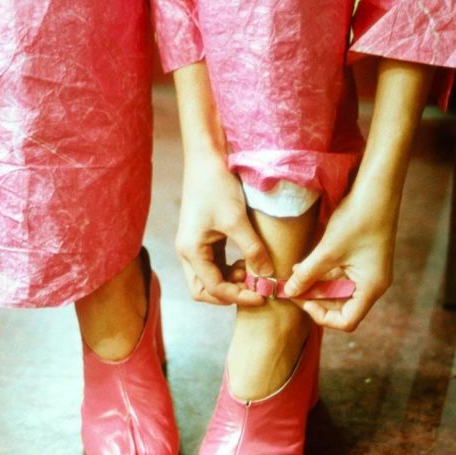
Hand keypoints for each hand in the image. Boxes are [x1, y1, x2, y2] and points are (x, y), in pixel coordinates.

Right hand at [176, 155, 274, 304]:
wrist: (206, 158)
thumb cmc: (217, 185)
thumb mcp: (237, 219)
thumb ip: (252, 249)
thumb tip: (268, 276)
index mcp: (191, 251)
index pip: (213, 288)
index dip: (239, 296)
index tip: (262, 295)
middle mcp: (187, 252)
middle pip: (204, 290)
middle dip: (229, 294)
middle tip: (255, 289)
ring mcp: (193, 245)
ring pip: (209, 278)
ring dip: (230, 281)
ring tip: (253, 271)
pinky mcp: (202, 238)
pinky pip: (214, 264)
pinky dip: (229, 269)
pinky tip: (246, 261)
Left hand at [283, 184, 398, 330]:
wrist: (377, 189)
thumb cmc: (358, 219)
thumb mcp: (327, 250)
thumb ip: (307, 274)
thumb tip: (288, 291)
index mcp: (371, 288)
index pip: (347, 321)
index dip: (321, 316)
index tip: (302, 300)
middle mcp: (372, 284)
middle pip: (341, 306)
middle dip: (315, 299)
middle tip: (292, 289)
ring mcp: (368, 271)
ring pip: (338, 290)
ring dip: (315, 285)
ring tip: (293, 275)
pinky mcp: (362, 259)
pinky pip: (340, 275)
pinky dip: (321, 273)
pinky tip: (302, 264)